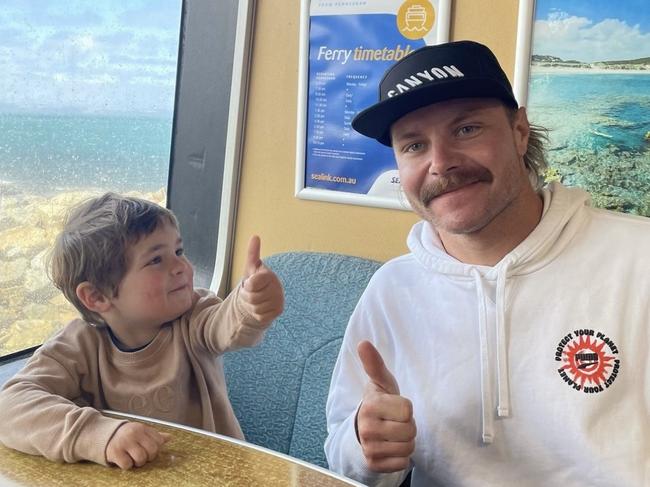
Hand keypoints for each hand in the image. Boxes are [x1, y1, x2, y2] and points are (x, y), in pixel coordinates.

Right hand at [106, 422, 170, 469]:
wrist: (103, 435)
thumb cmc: (126, 435)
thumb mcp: (140, 432)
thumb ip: (154, 435)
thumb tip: (170, 438)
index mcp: (142, 428)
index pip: (159, 441)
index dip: (155, 449)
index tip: (149, 450)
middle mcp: (134, 433)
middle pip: (152, 450)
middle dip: (149, 457)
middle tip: (142, 456)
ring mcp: (124, 442)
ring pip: (141, 458)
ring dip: (138, 462)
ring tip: (133, 459)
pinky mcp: (115, 452)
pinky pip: (127, 465)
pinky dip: (127, 465)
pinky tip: (124, 459)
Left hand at [239, 235, 283, 325]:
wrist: (261, 298)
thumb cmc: (254, 282)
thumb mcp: (250, 267)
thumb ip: (252, 253)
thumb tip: (255, 236)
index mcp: (270, 275)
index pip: (252, 284)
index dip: (247, 286)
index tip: (250, 283)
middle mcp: (278, 287)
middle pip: (252, 298)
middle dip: (247, 297)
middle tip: (251, 293)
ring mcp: (279, 300)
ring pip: (255, 308)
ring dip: (251, 306)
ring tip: (255, 300)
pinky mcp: (279, 311)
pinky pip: (260, 316)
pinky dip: (257, 314)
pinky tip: (261, 308)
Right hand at [356, 340, 415, 472]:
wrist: (364, 428)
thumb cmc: (380, 402)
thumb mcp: (380, 382)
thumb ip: (374, 363)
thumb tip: (363, 342)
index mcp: (370, 406)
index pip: (407, 410)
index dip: (406, 408)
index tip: (394, 407)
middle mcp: (367, 428)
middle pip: (410, 430)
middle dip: (407, 425)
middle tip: (395, 421)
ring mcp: (370, 448)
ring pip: (408, 448)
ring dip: (406, 441)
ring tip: (394, 433)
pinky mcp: (374, 463)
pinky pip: (402, 463)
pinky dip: (401, 457)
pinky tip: (391, 447)